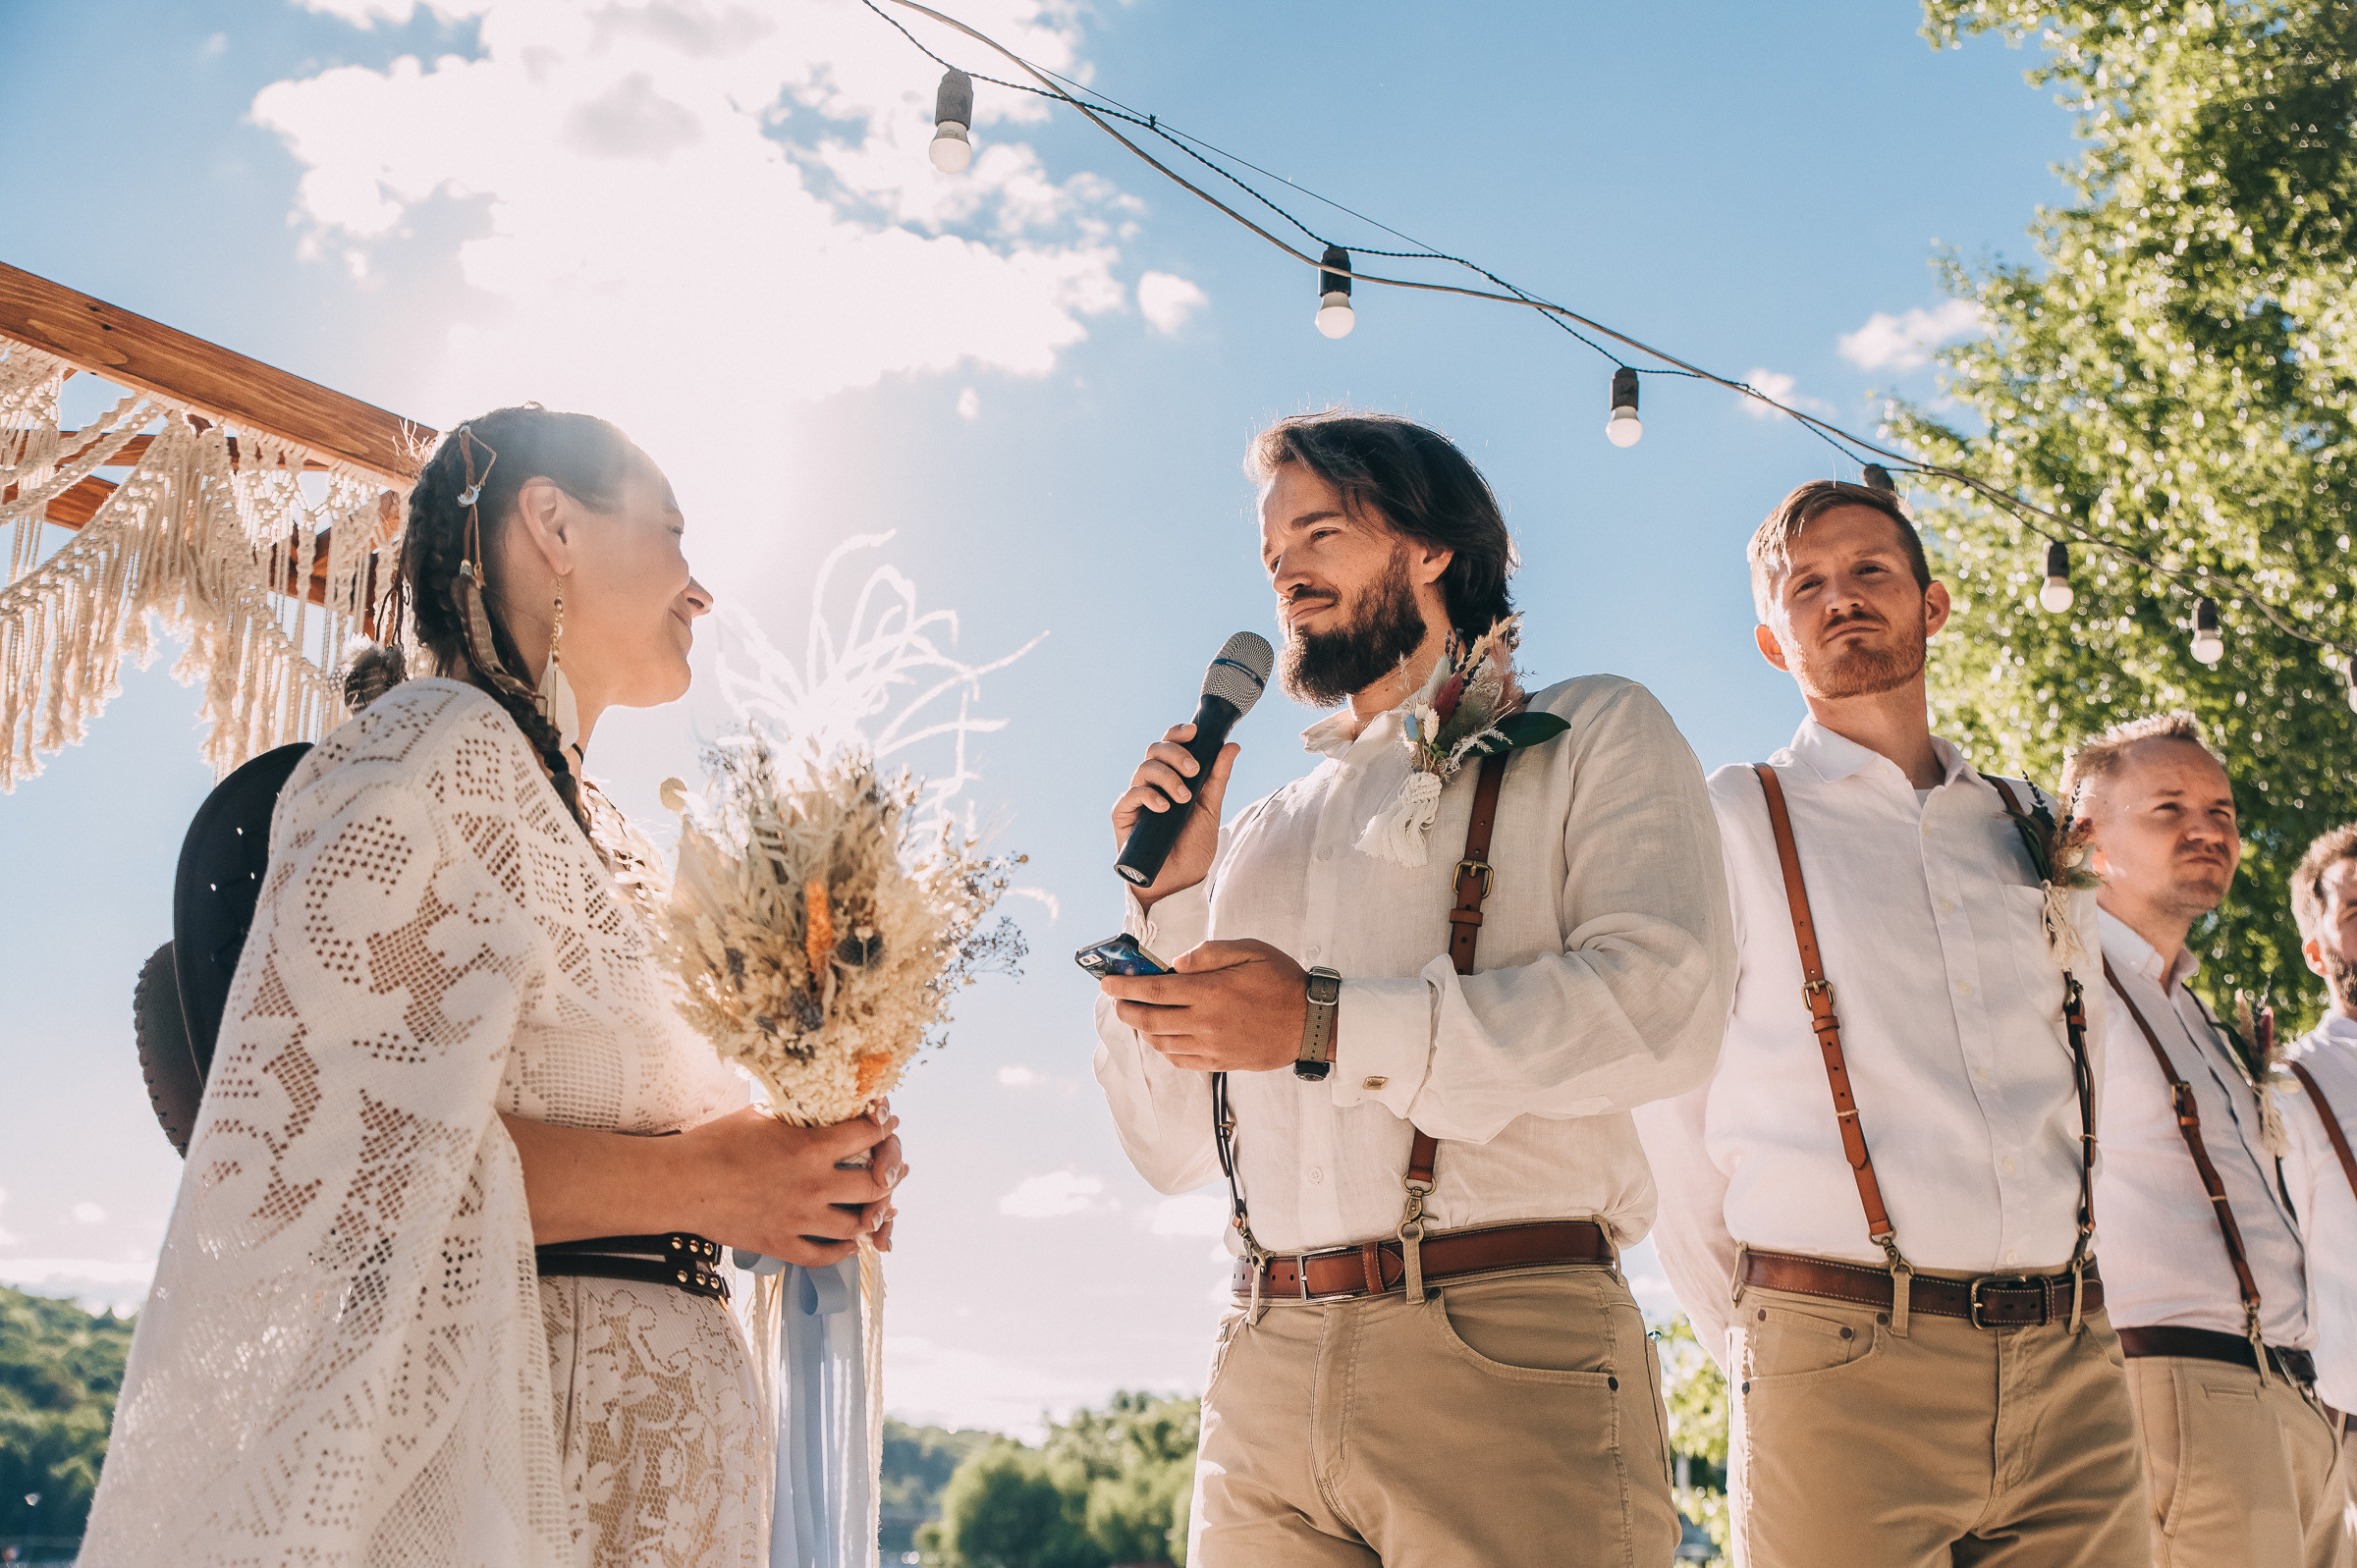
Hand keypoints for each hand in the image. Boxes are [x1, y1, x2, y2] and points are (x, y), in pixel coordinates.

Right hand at [679, 1106, 907, 1266]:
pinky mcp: (781, 1244)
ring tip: (877, 1205)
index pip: (868, 1135)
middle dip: (890, 1173)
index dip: (883, 1126)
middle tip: (892, 1168)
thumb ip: (798, 1114)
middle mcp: (813, 1186)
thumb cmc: (714, 1143)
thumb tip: (820, 1102)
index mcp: (810, 1148)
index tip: (886, 1122)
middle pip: (876, 1185)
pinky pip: (826, 1255)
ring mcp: (799, 1219)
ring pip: (857, 1224)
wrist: (679, 1184)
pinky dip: (843, 1248)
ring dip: (872, 1214)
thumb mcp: (762, 1115)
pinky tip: (848, 1239)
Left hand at [1100, 938, 1313, 1072]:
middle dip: (1126, 1010)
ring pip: (1162, 1043)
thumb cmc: (1281, 980)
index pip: (1154, 990)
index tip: (1107, 983)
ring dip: (1143, 1029)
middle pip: (1150, 1020)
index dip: (1125, 987)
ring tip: (1139, 1016)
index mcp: (1210, 991)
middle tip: (1117, 1000)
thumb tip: (1175, 963)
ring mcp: (1212, 1046)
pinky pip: (1181, 1060)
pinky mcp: (1221, 1062)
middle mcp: (1206, 1022)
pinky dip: (1164, 1049)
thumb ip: (1209, 953)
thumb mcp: (1250, 950)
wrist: (1311, 1021)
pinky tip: (1163, 1037)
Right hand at [1111, 723, 1238, 908]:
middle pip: (1155, 750)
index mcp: (1172, 777)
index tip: (1195, 732)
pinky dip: (1148, 796)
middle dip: (1175, 753)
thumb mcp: (1211, 809)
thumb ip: (1218, 777)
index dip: (1178, 733)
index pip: (1170, 745)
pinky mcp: (1123, 815)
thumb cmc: (1193, 846)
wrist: (1180, 881)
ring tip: (1183, 798)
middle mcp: (1152, 783)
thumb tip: (1232, 746)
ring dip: (1167, 777)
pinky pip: (1130, 795)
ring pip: (1144, 768)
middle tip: (1194, 770)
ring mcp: (1137, 798)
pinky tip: (1163, 807)